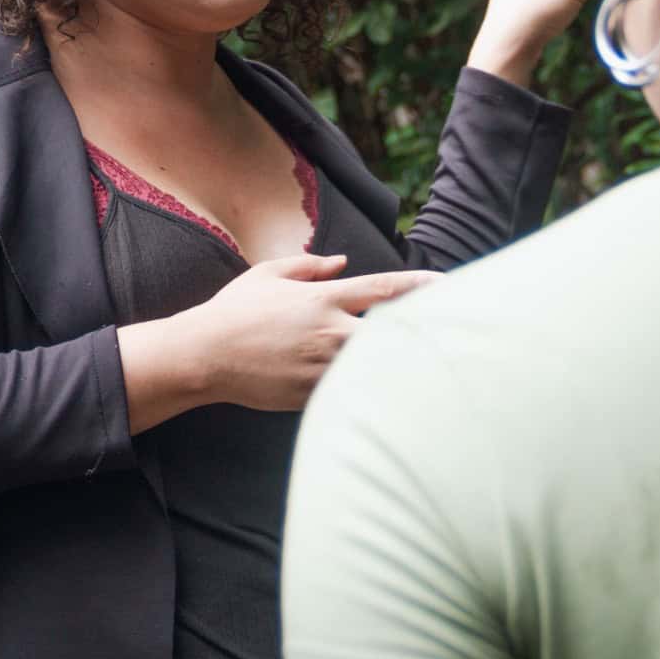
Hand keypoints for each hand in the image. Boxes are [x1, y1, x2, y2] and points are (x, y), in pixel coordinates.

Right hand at [120, 254, 435, 429]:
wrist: (205, 355)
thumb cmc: (234, 311)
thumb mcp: (267, 274)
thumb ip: (308, 265)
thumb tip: (341, 262)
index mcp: (323, 298)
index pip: (385, 290)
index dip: (421, 287)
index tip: (449, 285)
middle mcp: (330, 331)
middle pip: (394, 332)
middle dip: (422, 332)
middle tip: (454, 333)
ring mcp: (323, 365)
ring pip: (376, 366)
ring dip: (397, 364)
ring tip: (430, 369)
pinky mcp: (313, 393)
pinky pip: (350, 391)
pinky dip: (366, 390)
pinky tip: (386, 396)